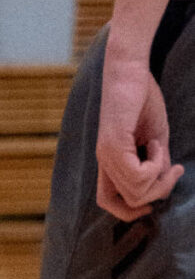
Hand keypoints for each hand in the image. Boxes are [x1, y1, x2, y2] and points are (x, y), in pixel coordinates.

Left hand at [96, 53, 183, 219]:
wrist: (130, 68)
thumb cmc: (141, 98)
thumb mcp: (154, 138)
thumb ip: (156, 164)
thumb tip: (162, 186)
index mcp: (110, 160)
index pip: (107, 201)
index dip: (131, 211)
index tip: (156, 196)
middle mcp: (104, 160)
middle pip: (128, 202)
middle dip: (158, 193)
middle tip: (173, 170)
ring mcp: (106, 152)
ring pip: (135, 192)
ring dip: (159, 177)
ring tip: (161, 148)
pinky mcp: (113, 142)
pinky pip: (137, 175)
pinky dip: (156, 165)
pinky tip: (156, 143)